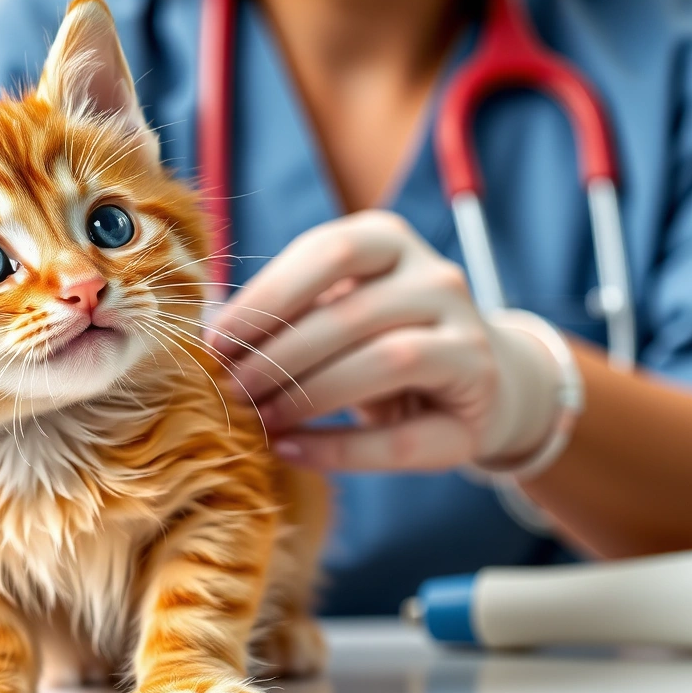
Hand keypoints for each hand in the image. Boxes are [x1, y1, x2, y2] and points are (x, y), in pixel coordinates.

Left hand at [205, 210, 563, 472]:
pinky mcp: (477, 404)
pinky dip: (340, 449)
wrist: (483, 380)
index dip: (268, 296)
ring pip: (385, 364)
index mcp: (391, 241)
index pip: (328, 253)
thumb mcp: (341, 305)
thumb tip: (208, 338)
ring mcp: (467, 338)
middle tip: (228, 391)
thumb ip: (290, 309)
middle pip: (351, 315)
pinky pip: (402, 437)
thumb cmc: (383, 337)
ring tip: (258, 420)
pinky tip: (291, 451)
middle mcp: (437, 279)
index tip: (214, 341)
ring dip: (310, 397)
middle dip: (279, 357)